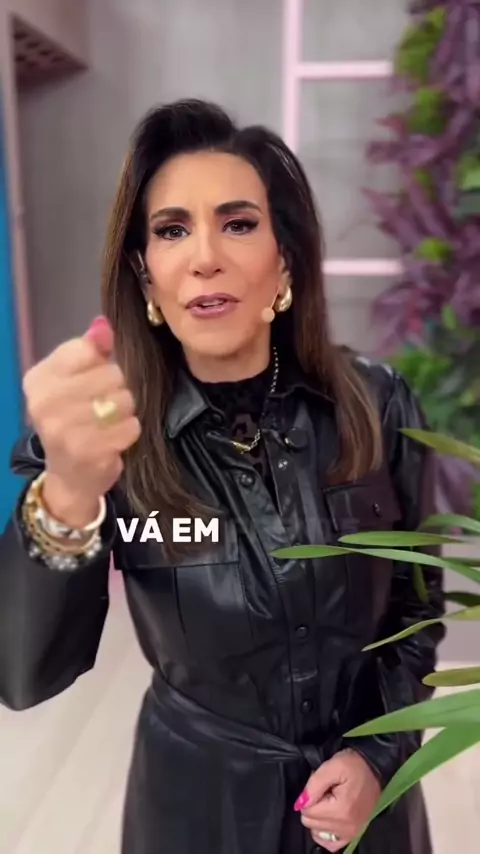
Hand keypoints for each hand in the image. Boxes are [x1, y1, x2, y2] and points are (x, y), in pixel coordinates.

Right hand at [22, 316, 140, 525]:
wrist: (70, 477)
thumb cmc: (74, 421)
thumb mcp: (74, 382)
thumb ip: (89, 350)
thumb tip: (104, 325)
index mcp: (38, 379)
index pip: (85, 350)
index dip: (102, 361)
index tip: (96, 377)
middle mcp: (44, 403)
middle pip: (110, 374)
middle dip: (118, 388)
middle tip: (105, 405)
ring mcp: (64, 429)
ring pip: (123, 400)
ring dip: (126, 411)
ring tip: (110, 422)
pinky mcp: (88, 451)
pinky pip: (130, 426)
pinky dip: (130, 431)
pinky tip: (115, 438)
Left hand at [295, 749, 380, 851]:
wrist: (375, 770)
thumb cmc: (354, 765)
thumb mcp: (333, 766)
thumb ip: (313, 785)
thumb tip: (300, 803)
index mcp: (341, 809)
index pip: (307, 810)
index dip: (310, 795)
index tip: (321, 785)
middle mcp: (346, 827)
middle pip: (310, 823)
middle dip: (314, 805)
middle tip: (325, 791)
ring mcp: (350, 834)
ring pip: (317, 832)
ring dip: (319, 818)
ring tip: (329, 802)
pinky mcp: (353, 836)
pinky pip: (330, 844)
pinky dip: (325, 832)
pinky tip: (328, 819)